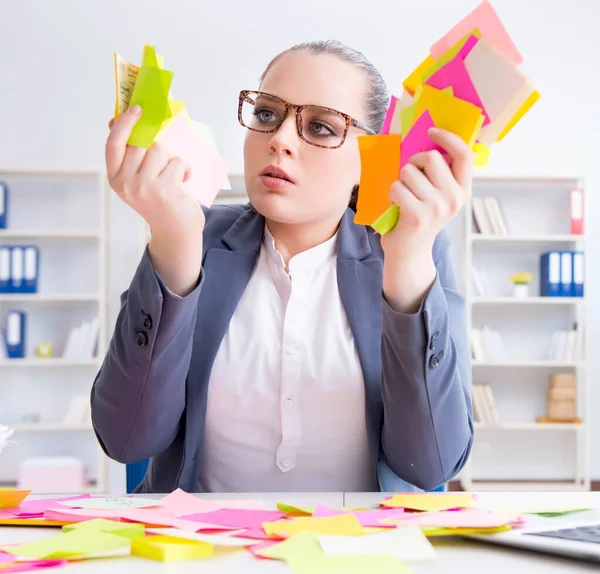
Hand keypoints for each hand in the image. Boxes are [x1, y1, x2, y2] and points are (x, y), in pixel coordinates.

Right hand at [105, 106, 205, 240]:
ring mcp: (144, 187)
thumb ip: (128, 154)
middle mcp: (126, 184)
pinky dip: (185, 169)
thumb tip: (115, 120)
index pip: (113, 144)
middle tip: (164, 163)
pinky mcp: (165, 189)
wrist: (176, 232)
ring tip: (174, 177)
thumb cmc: (159, 201)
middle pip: (141, 143)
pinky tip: (183, 183)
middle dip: (157, 147)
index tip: (136, 109)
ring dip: (172, 159)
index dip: (123, 123)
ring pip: (160, 150)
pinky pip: (177, 161)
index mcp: (116, 179)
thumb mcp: (138, 179)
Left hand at [380, 128, 473, 312]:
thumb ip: (439, 174)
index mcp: (463, 190)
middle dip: (414, 162)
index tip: (432, 131)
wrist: (409, 252)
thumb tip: (428, 137)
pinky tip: (396, 206)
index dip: (449, 138)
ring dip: (400, 180)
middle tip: (409, 177)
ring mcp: (437, 207)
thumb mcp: (438, 196)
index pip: (465, 154)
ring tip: (404, 196)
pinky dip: (391, 193)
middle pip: (431, 157)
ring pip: (409, 171)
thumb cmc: (420, 218)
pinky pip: (397, 187)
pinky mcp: (418, 215)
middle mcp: (455, 198)